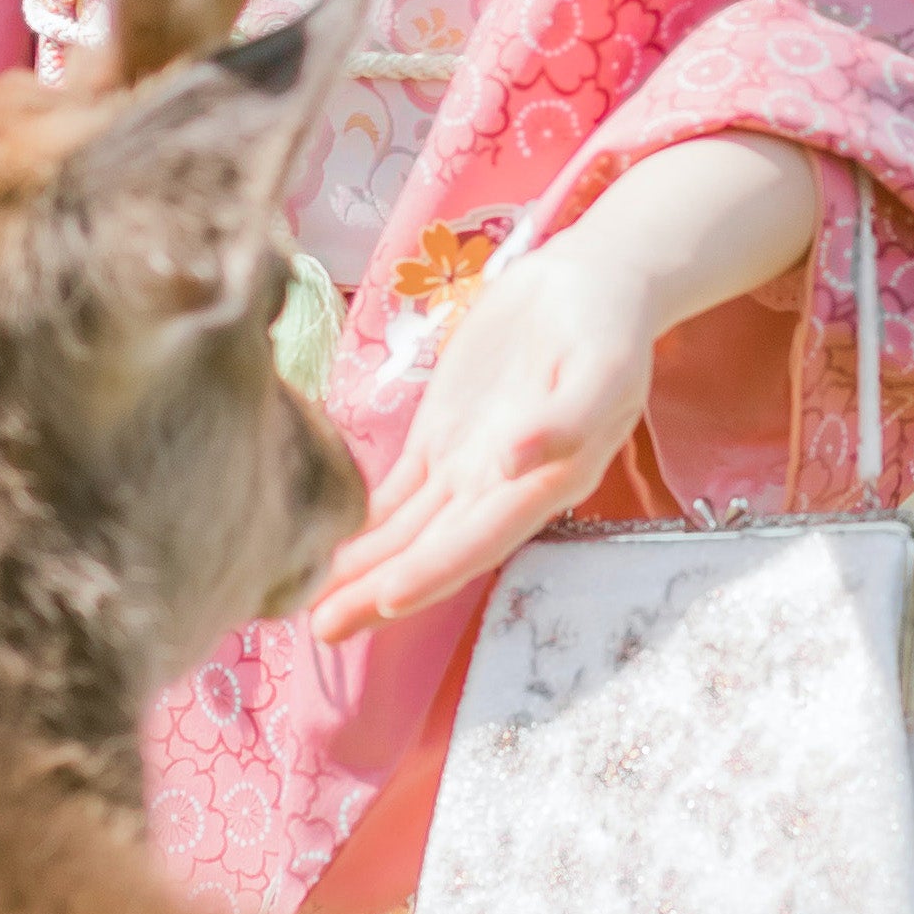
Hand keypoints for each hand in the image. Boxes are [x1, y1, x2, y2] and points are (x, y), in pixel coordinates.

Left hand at [307, 237, 654, 641]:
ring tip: (306, 604)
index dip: (435, 571)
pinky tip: (325, 551)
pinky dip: (361, 526)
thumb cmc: (607, 329)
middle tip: (320, 627)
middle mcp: (500, 491)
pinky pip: (394, 495)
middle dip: (378, 593)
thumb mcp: (603, 369)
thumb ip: (567, 421)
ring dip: (361, 570)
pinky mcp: (438, 440)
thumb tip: (515, 461)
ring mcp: (465, 469)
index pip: (481, 539)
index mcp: (544, 483)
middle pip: (432, 551)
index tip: (386, 599)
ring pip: (405, 533)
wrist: (589, 285)